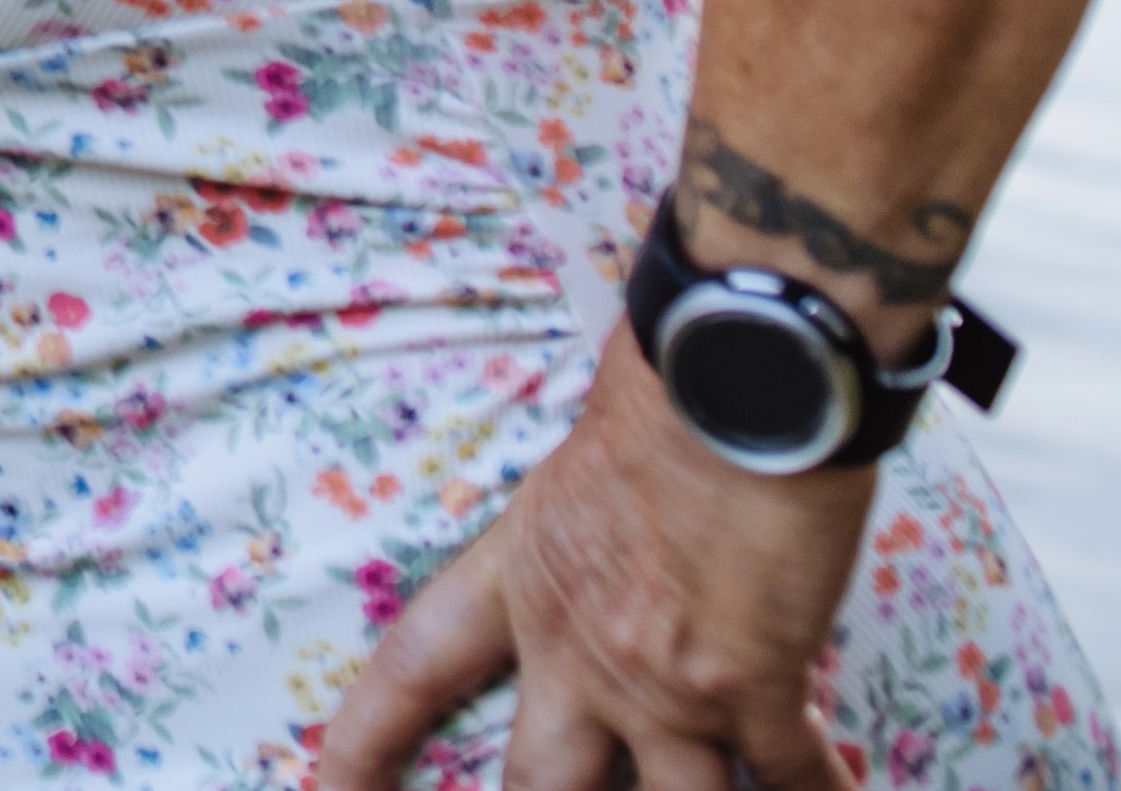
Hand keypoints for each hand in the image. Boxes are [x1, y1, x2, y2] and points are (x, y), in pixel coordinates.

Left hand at [314, 337, 867, 787]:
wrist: (742, 371)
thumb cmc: (669, 389)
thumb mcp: (580, 470)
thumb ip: (578, 533)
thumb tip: (605, 534)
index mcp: (522, 578)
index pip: (414, 668)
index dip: (366, 741)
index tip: (328, 789)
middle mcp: (579, 647)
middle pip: (539, 786)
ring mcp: (664, 681)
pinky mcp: (757, 689)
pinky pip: (792, 779)